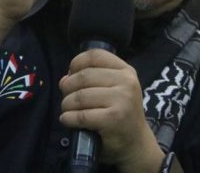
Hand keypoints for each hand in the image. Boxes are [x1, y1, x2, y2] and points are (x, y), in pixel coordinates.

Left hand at [59, 49, 164, 171]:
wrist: (135, 144)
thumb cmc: (119, 114)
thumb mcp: (112, 90)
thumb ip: (90, 79)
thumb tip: (64, 79)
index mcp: (126, 71)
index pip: (95, 55)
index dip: (76, 63)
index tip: (70, 74)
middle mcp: (127, 82)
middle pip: (84, 76)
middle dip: (68, 87)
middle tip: (67, 98)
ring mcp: (122, 100)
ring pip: (80, 96)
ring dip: (66, 104)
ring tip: (67, 110)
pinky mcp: (113, 119)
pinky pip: (81, 115)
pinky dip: (68, 118)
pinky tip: (67, 120)